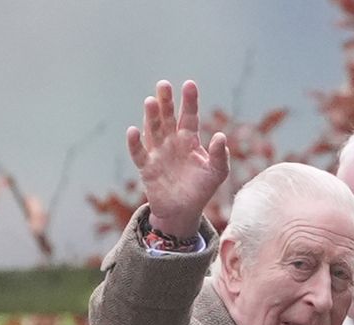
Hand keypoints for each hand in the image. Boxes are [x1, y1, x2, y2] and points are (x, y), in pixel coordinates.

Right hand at [127, 80, 228, 237]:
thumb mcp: (217, 172)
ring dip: (151, 117)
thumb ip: (220, 155)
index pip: (189, 116)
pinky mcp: (146, 168)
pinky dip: (135, 143)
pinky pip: (139, 153)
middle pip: (167, 117)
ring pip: (153, 131)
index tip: (189, 84)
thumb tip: (220, 136)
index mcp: (189, 140)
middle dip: (165, 101)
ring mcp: (157, 153)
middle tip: (163, 84)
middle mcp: (171, 142)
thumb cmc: (201, 190)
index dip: (189, 101)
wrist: (183, 212)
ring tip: (150, 101)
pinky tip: (133, 130)